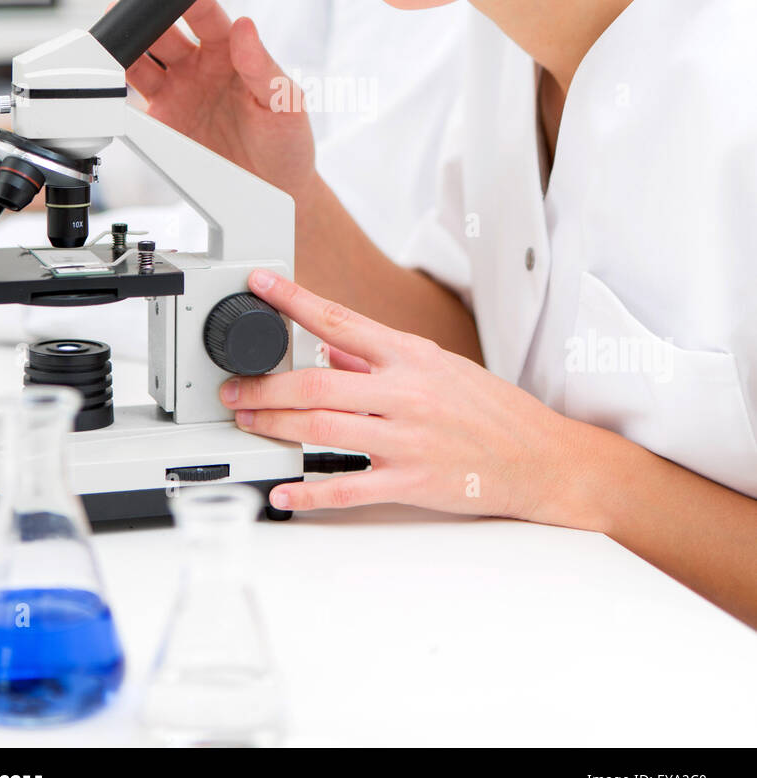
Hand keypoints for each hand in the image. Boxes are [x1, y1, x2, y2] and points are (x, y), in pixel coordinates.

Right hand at [126, 0, 316, 200]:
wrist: (274, 191)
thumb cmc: (287, 143)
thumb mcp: (285, 104)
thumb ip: (262, 67)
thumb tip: (245, 26)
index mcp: (231, 53)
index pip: (206, 17)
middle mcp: (200, 66)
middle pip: (165, 33)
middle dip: (145, 20)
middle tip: (129, 13)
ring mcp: (178, 91)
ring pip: (142, 60)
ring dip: (124, 49)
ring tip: (107, 43)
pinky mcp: (162, 120)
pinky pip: (132, 98)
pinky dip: (115, 86)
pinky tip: (106, 78)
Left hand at [219, 268, 590, 521]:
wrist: (543, 458)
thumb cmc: (492, 410)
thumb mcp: (440, 366)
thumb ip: (381, 358)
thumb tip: (329, 343)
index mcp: (412, 356)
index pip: (340, 320)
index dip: (293, 301)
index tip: (260, 285)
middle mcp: (406, 393)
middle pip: (316, 381)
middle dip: (264, 385)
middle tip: (233, 388)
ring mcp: (408, 439)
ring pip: (322, 428)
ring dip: (274, 426)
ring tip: (247, 424)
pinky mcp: (411, 481)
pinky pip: (348, 487)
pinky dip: (308, 491)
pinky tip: (281, 492)